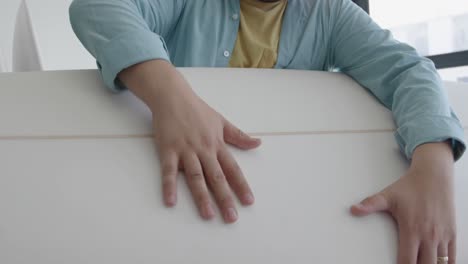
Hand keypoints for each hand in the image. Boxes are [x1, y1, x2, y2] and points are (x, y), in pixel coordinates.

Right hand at [119, 60, 260, 222]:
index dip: (241, 185)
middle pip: (217, 177)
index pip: (233, 168)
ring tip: (208, 215)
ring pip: (196, 177)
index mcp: (217, 144)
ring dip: (202, 197)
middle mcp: (204, 149)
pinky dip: (169, 186)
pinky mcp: (168, 150)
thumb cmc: (198, 110)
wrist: (173, 96)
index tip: (249, 201)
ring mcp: (186, 150)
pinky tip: (170, 201)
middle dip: (225, 198)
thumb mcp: (222, 121)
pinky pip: (168, 171)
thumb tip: (259, 143)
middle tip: (231, 218)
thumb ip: (239, 135)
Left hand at [351, 142, 455, 263]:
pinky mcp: (452, 233)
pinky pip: (452, 257)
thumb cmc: (411, 186)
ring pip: (440, 263)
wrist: (434, 176)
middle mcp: (429, 235)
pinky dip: (446, 263)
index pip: (407, 260)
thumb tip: (353, 209)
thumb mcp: (388, 195)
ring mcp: (442, 236)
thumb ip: (371, 204)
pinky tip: (437, 263)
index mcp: (412, 229)